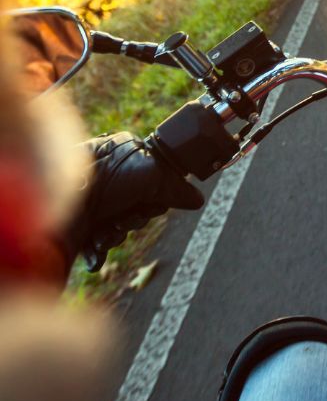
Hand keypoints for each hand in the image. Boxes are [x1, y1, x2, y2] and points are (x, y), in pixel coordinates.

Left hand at [66, 132, 203, 270]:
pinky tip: (98, 242)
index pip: (159, 177)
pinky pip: (103, 240)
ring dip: (121, 231)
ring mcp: (95, 201)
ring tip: (109, 227)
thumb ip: (177, 188)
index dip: (160, 193)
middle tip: (130, 212)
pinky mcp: (81, 224)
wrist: (55, 206)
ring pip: (125, 224)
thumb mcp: (151, 175)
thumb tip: (197, 199)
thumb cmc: (100, 179)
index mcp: (125, 154)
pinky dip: (103, 246)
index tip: (155, 199)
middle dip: (139, 215)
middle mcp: (110, 177)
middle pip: (144, 203)